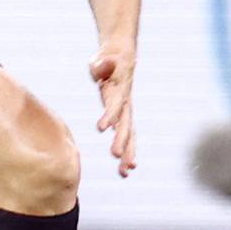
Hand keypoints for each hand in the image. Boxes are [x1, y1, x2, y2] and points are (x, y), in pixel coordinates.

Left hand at [88, 45, 137, 176]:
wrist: (121, 57)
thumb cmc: (107, 58)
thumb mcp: (101, 58)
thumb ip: (101, 64)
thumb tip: (103, 64)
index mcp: (120, 87)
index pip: (115, 103)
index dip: (110, 115)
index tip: (102, 128)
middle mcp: (126, 102)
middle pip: (126, 123)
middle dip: (123, 141)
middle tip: (117, 157)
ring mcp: (126, 110)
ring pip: (129, 134)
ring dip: (128, 152)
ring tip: (125, 172)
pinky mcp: (123, 115)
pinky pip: (126, 135)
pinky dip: (126, 150)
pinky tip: (124, 168)